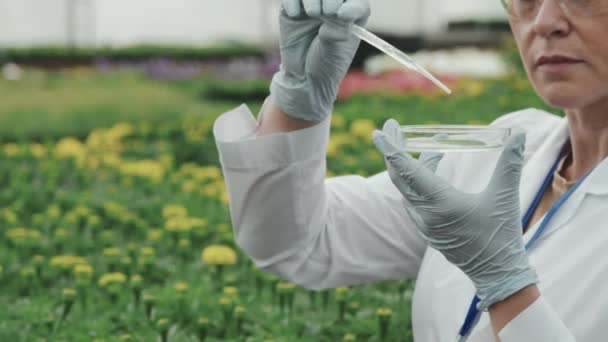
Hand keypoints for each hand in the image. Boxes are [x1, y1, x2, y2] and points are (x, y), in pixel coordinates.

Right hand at [270, 0, 369, 121]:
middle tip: (326, 12)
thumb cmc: (325, 64)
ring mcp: (312, 5)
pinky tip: (295, 14)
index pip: (356, 1)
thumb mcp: (335, 50)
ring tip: (313, 13)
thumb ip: (338, 30)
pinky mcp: (292, 9)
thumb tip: (339, 12)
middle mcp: (333, 6)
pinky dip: (292, 1)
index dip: (351, 4)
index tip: (341, 15)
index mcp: (352, 15)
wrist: (302, 77)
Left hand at [372, 119, 537, 310]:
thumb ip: (510, 163)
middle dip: (394, 151)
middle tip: (392, 128)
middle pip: (399, 177)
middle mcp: (425, 214)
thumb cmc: (501, 236)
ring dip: (413, 167)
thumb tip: (520, 134)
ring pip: (408, 189)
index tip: (378, 132)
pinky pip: (414, 200)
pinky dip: (418, 182)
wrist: (497, 274)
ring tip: (434, 151)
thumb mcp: (505, 197)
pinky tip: (433, 172)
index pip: (406, 171)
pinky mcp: (428, 230)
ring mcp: (424, 224)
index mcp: (439, 203)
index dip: (391, 149)